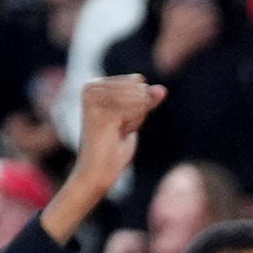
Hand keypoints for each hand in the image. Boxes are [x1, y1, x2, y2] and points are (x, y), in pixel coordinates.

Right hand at [64, 76, 164, 212]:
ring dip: (135, 119)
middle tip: (119, 128)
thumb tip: (163, 89)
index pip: (138, 83)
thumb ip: (147, 101)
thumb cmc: (114, 145)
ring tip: (116, 131)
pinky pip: (136, 110)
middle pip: (140, 89)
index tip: (120, 120)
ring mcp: (93, 99)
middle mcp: (90, 86)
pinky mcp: (101, 112)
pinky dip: (133, 124)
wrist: (98, 170)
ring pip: (139, 99)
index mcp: (94, 84)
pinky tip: (117, 132)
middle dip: (138, 112)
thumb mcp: (135, 118)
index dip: (139, 105)